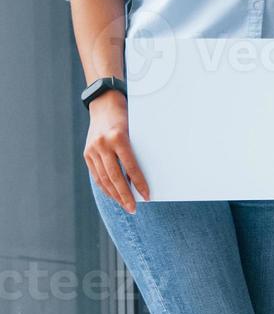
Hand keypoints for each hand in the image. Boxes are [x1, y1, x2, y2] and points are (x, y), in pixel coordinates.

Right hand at [83, 90, 148, 213]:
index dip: (139, 183)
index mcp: (118, 137)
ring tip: (126, 206)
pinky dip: (106, 187)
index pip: (130, 166)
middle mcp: (103, 144)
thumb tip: (145, 177)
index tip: (147, 196)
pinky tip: (114, 196)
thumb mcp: (135, 131)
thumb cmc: (127, 118)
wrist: (104, 104)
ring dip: (115, 195)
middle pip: (115, 176)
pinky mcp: (87, 153)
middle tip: (134, 208)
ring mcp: (92, 149)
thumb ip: (137, 151)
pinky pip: (97, 175)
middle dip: (125, 195)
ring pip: (104, 178)